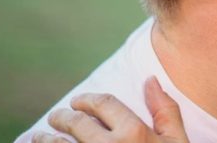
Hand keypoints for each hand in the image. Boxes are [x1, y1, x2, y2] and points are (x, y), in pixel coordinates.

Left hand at [31, 77, 188, 142]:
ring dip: (45, 139)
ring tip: (39, 137)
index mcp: (133, 133)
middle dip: (63, 116)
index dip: (87, 99)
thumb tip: (150, 80)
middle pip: (76, 122)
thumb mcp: (176, 141)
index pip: (103, 104)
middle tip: (56, 117)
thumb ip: (165, 110)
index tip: (78, 102)